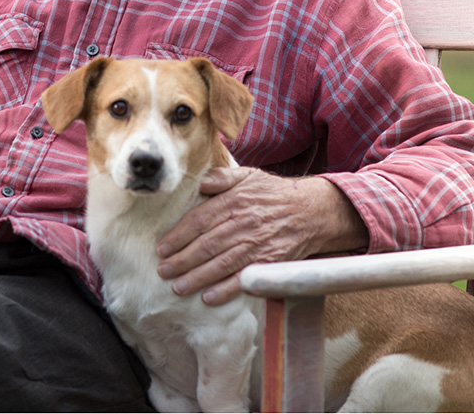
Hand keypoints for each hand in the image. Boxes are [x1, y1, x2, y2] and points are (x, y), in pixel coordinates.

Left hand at [155, 168, 367, 305]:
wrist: (312, 211)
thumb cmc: (274, 194)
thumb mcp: (249, 175)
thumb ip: (222, 177)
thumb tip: (200, 182)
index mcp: (234, 201)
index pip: (198, 220)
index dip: (178, 235)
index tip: (161, 248)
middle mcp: (243, 223)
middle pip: (205, 245)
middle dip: (180, 260)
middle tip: (162, 271)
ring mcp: (256, 244)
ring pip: (220, 264)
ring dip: (196, 277)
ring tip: (177, 287)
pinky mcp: (269, 262)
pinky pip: (244, 279)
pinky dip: (226, 290)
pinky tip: (208, 298)